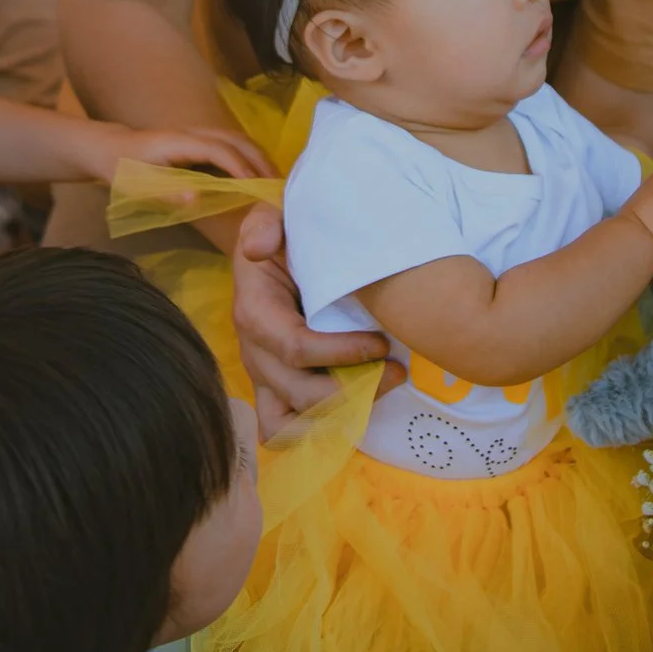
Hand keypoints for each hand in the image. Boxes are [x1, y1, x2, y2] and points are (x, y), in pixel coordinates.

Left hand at [97, 124, 270, 183]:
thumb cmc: (121, 170)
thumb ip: (166, 193)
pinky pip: (232, 144)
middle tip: (278, 187)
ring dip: (259, 157)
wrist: (109, 149)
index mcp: (179, 142)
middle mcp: (192, 132)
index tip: (258, 189)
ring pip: (237, 139)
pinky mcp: (199, 141)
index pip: (219, 150)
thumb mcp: (137, 187)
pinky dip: (250, 157)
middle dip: (260, 161)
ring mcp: (197, 134)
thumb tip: (197, 198)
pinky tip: (258, 175)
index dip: (241, 168)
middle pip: (236, 139)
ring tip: (275, 182)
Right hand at [232, 204, 400, 439]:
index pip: (296, 348)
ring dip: (337, 418)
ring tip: (380, 391)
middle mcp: (255, 353)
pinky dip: (319, 430)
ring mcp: (264, 378)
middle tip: (397, 371)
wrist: (276, 257)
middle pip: (299, 394)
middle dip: (353, 389)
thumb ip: (264, 225)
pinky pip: (284, 431)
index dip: (341, 353)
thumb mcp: (272, 220)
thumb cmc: (283, 240)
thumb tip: (258, 249)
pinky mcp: (276, 392)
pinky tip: (359, 406)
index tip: (381, 343)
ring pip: (286, 426)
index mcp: (255, 313)